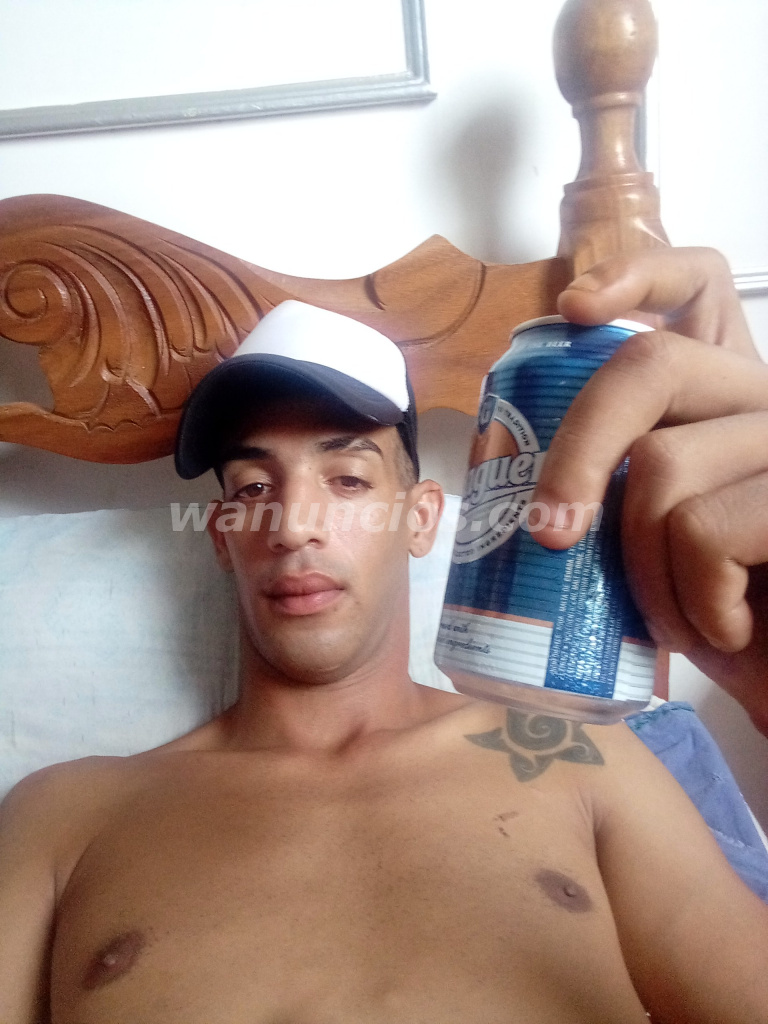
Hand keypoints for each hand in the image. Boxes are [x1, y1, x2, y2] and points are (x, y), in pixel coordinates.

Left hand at [531, 247, 767, 733]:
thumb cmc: (735, 625)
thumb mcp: (663, 551)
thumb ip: (626, 496)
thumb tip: (531, 496)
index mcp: (730, 403)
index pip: (700, 288)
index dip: (638, 273)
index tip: (574, 308)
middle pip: (650, 365)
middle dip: (579, 448)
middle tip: (549, 534)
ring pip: (662, 466)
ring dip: (643, 569)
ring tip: (682, 620)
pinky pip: (703, 530)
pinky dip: (691, 601)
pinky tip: (727, 630)